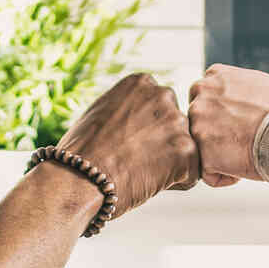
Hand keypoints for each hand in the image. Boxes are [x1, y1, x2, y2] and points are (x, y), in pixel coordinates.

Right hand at [55, 72, 200, 221]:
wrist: (76, 179)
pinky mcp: (186, 152)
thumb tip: (141, 118)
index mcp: (142, 83)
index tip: (125, 144)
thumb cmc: (81, 153)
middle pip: (175, 127)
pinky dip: (176, 184)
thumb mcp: (103, 112)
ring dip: (170, 165)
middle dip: (162, 146)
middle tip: (134, 162)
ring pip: (185, 150)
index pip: (159, 108)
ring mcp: (176, 123)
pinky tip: (149, 184)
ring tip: (140, 173)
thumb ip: (129, 109)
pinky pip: (192, 174)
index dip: (145, 132)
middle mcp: (163, 95)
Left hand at [187, 64, 268, 186]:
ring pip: (202, 149)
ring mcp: (198, 125)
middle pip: (199, 123)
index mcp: (213, 78)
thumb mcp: (257, 82)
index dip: (220, 116)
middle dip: (216, 135)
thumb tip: (233, 95)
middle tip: (244, 141)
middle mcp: (200, 98)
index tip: (239, 124)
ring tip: (247, 154)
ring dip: (221, 156)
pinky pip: (207, 173)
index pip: (204, 99)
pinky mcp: (203, 153)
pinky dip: (224, 176)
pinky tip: (243, 168)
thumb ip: (234, 87)